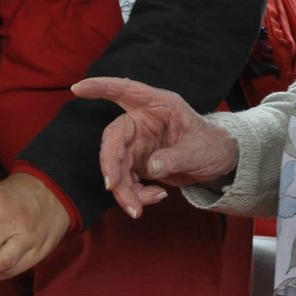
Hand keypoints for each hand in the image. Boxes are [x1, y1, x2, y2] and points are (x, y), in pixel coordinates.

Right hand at [70, 76, 238, 218]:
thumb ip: (176, 157)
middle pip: (115, 138)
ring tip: (138, 208)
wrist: (218, 162)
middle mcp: (142, 121)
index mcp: (158, 105)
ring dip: (122, 189)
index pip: (125, 90)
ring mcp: (138, 143)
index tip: (78, 88)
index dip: (101, 87)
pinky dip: (135, 194)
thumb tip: (151, 168)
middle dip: (110, 163)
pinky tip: (156, 197)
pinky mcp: (138, 163)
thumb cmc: (212, 145)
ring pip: (117, 165)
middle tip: (113, 186)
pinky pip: (126, 180)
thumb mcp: (200, 149)